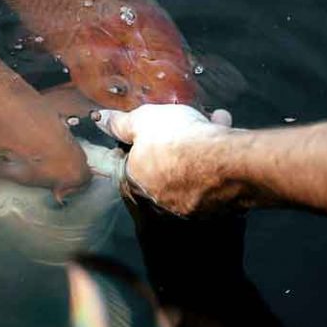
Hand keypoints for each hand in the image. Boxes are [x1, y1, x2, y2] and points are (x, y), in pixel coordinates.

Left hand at [93, 104, 235, 215]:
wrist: (226, 162)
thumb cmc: (178, 140)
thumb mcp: (144, 120)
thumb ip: (120, 122)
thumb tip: (100, 120)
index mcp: (135, 182)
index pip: (128, 163)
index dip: (139, 143)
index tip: (149, 132)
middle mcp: (159, 200)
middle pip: (162, 165)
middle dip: (172, 144)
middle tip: (183, 126)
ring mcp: (189, 206)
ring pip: (191, 171)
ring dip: (200, 148)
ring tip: (211, 123)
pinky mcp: (217, 206)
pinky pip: (214, 177)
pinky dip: (219, 159)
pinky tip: (226, 135)